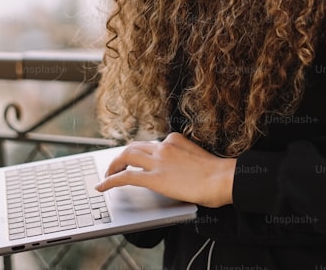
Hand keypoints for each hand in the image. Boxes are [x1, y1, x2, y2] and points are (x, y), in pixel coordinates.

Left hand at [94, 132, 236, 207]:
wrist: (223, 179)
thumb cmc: (219, 174)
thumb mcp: (199, 158)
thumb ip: (185, 160)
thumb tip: (181, 172)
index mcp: (174, 140)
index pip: (150, 144)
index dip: (139, 153)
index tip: (135, 159)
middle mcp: (163, 147)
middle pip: (134, 147)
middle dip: (121, 156)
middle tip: (115, 167)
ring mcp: (157, 161)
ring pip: (125, 157)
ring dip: (113, 166)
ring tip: (107, 175)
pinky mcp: (154, 178)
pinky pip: (125, 177)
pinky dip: (110, 180)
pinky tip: (102, 186)